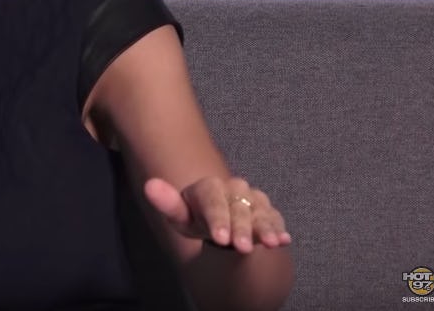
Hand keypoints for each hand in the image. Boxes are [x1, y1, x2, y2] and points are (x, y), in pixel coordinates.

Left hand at [143, 176, 291, 253]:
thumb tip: (150, 185)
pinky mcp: (267, 210)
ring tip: (271, 243)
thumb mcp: (180, 216)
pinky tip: (284, 240)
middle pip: (237, 208)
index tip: (220, 237)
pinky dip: (279, 228)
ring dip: (265, 228)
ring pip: (259, 212)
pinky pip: (274, 218)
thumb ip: (167, 203)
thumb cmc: (196, 218)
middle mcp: (233, 188)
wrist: (217, 221)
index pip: (212, 200)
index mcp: (208, 187)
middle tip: (241, 248)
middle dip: (241, 228)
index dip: (218, 218)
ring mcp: (252, 198)